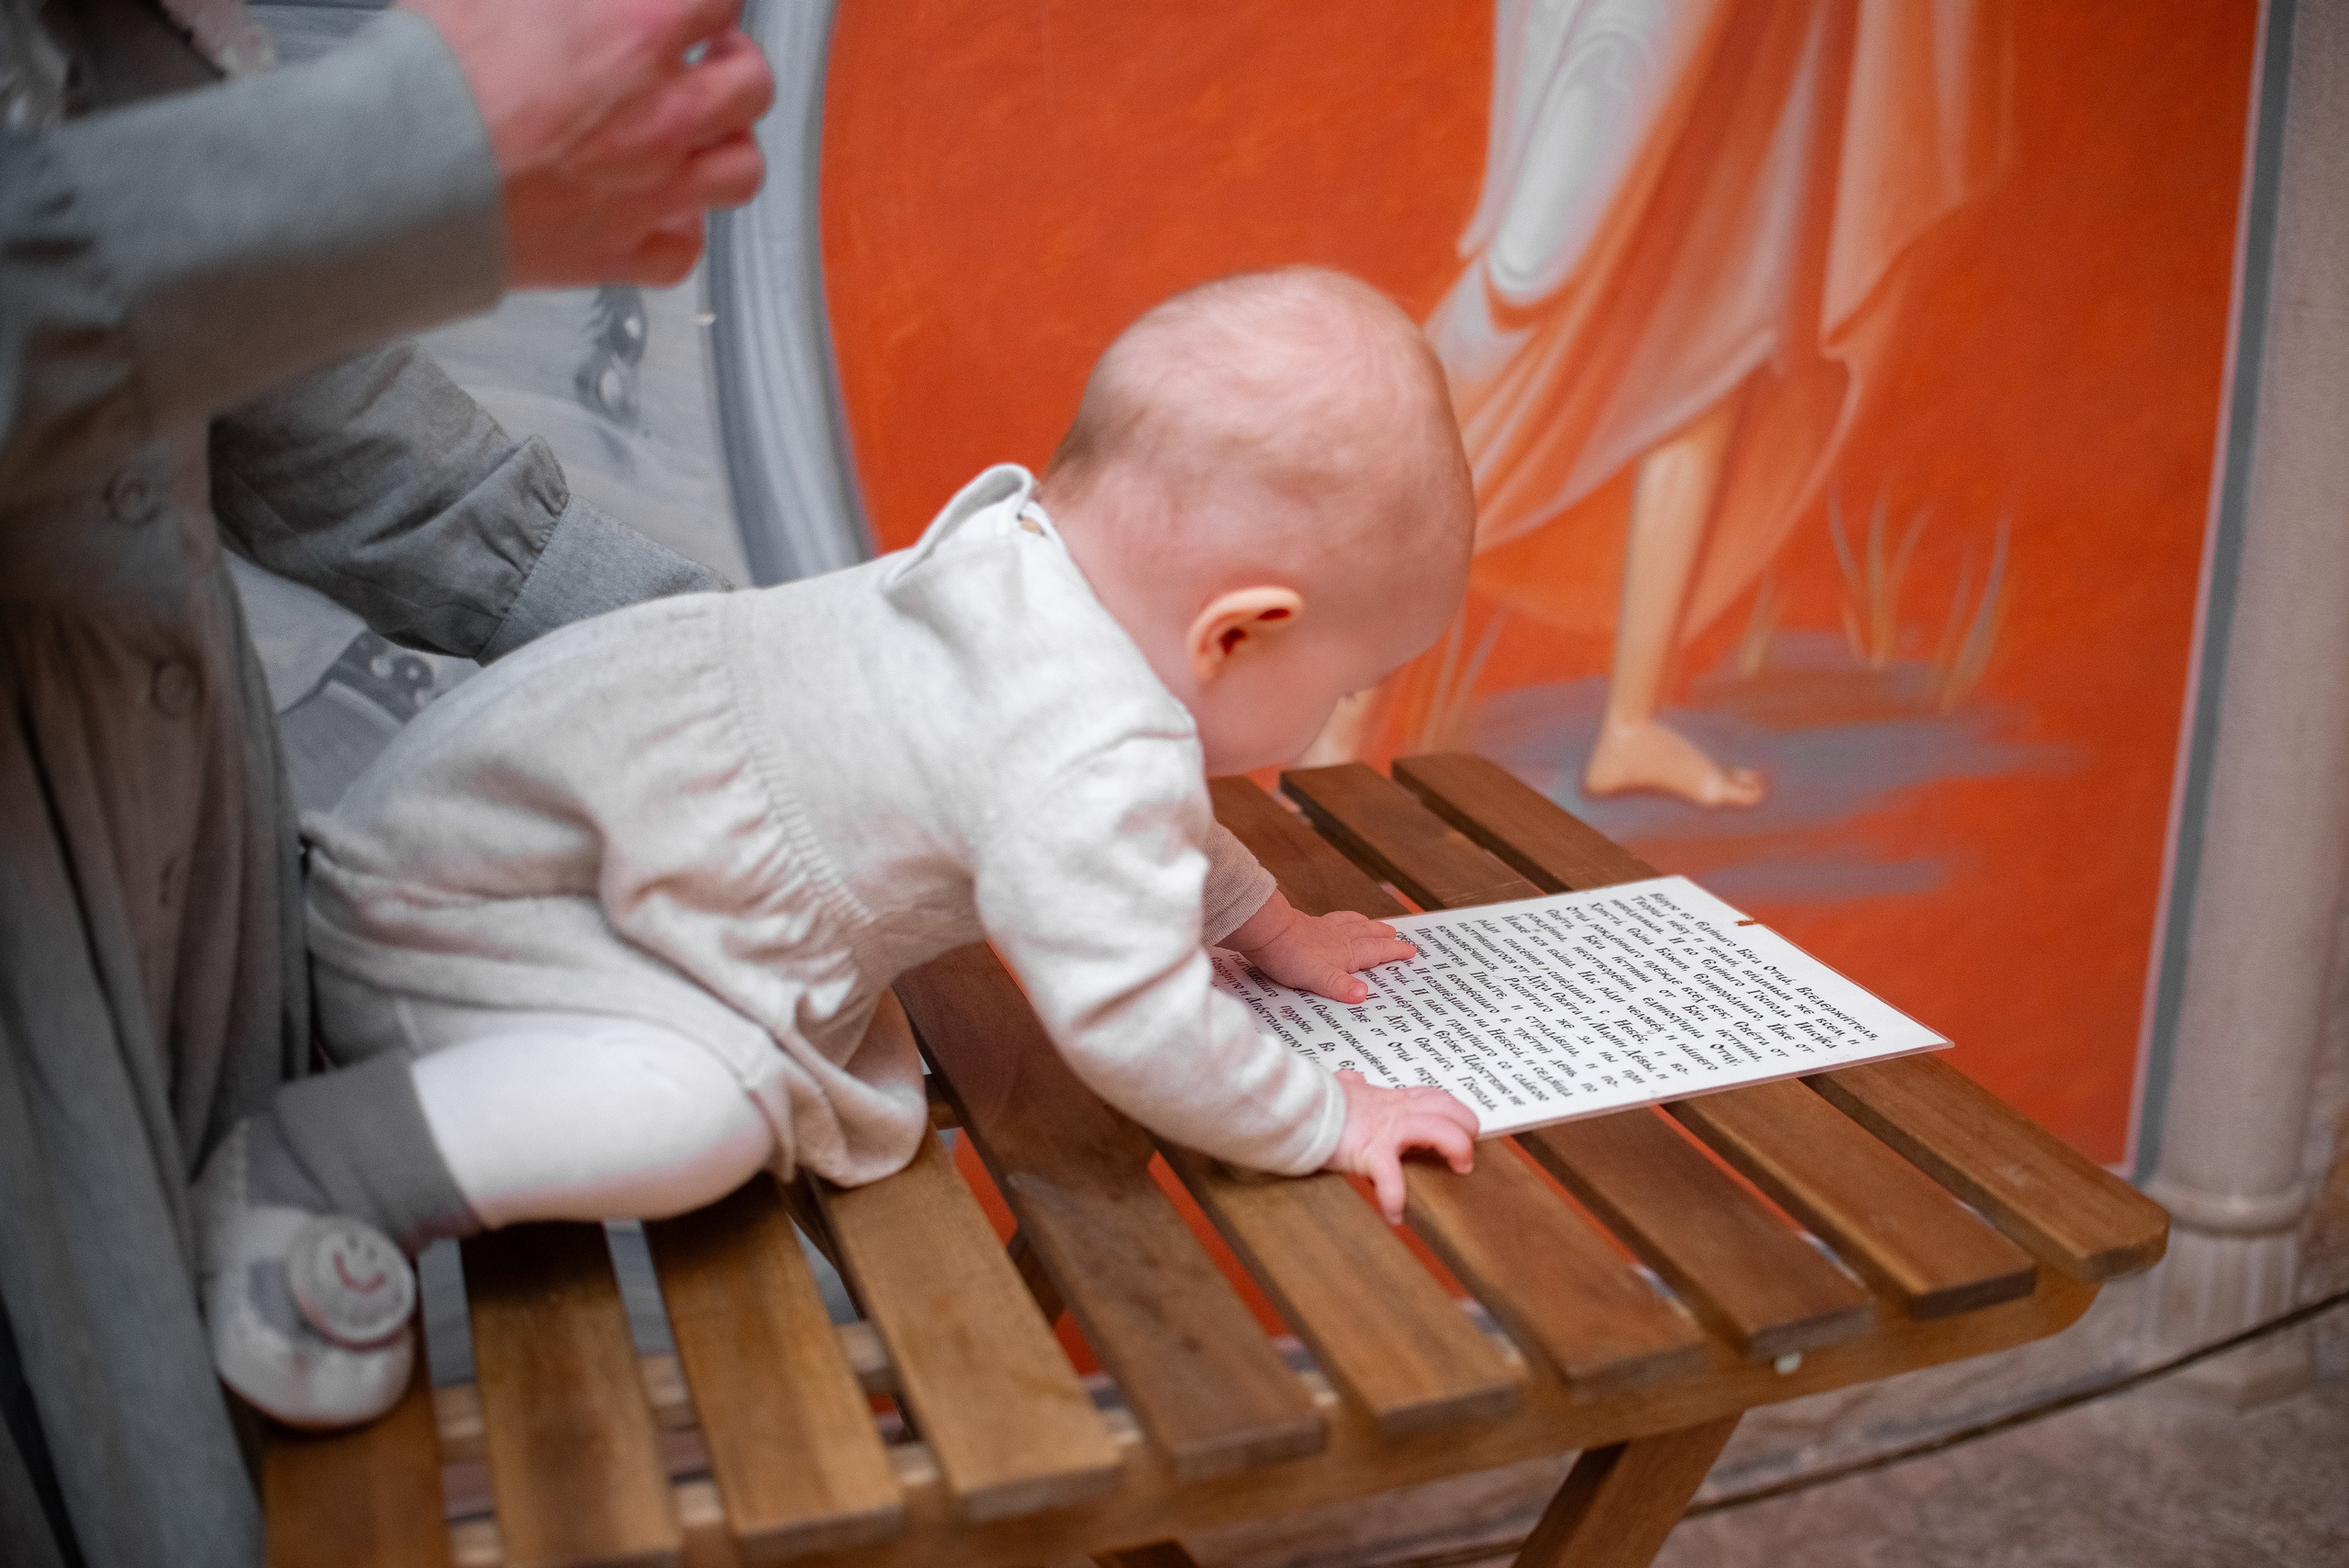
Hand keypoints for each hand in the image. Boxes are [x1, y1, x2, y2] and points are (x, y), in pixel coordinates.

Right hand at [402, 0, 774, 286]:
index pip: (720, 0)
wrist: (395, 174)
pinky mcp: (619, 252)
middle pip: (752, 86)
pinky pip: (682, 251)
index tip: (692, 6)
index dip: (708, 0)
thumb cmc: (432, 77)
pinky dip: (680, 230)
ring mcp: (650, 192)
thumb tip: (568, 4)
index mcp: (638, 37)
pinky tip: (659, 210)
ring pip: (741, 171)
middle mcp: (662, 117)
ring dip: (726, 145)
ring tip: (698, 132)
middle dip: (733, 62)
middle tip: (706, 56)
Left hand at [1223, 891, 1414, 1003]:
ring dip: (1366, 925)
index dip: (1394, 951)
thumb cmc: (1289, 955)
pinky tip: (1338, 920)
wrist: (1265, 931)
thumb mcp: (1318, 978)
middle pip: (1367, 934)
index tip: (1409, 950)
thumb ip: (1341, 986)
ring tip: (1374, 924)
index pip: (1376, 952)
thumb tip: (1364, 995)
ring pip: (1352, 924)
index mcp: (1345, 952)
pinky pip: (1333, 919)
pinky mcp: (1307, 924)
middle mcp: (1338, 938)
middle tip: (1396, 935)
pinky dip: (1343, 919)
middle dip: (1383, 936)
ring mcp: (1323, 929)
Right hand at [1326, 1071, 1477, 1222]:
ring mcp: (1386, 1130)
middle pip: (1448, 1110)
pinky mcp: (1369, 1151)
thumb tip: (1352, 1079)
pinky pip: (1391, 1176)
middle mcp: (1395, 1111)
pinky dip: (1395, 1197)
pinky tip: (1395, 1215)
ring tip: (1458, 1171)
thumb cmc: (1317, 1103)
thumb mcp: (1341, 1089)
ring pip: (1437, 1130)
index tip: (1464, 1130)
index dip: (1457, 1114)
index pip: (1436, 1099)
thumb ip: (1351, 1086)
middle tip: (1466, 1155)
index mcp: (1392, 1100)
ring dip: (1456, 1150)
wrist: (1296, 1109)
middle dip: (1467, 1130)